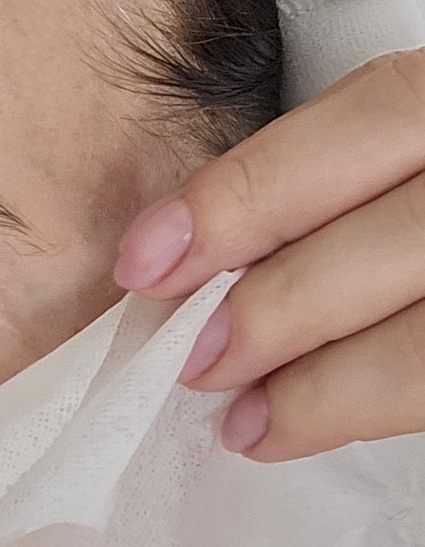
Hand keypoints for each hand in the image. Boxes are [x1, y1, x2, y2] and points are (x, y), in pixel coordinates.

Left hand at [113, 47, 424, 461]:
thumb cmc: (418, 190)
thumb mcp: (403, 147)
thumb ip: (333, 180)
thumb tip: (190, 256)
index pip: (372, 118)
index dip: (250, 192)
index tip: (148, 259)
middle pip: (404, 235)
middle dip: (280, 303)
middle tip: (192, 355)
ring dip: (319, 384)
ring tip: (240, 414)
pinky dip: (360, 410)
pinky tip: (290, 428)